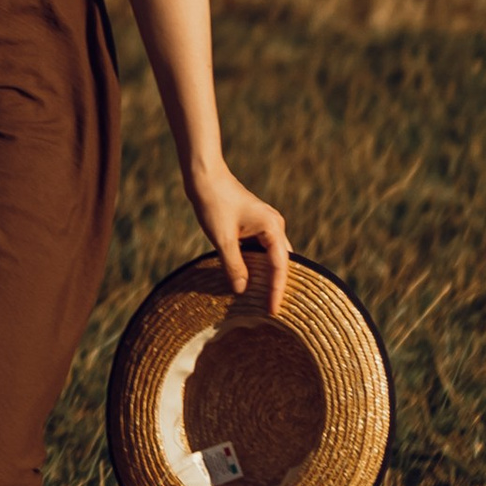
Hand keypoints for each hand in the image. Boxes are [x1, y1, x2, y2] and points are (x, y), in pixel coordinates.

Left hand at [187, 162, 290, 309]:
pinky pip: (260, 250)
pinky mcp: (254, 224)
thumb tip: (242, 291)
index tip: (274, 310)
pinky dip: (256, 264)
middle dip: (277, 285)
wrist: (204, 175)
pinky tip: (248, 278)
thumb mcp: (222, 239)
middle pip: (281, 262)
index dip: (277, 290)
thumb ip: (234, 265)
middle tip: (272, 310)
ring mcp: (265, 224)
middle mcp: (274, 226)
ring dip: (266, 275)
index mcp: (272, 228)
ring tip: (262, 299)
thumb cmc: (213, 203)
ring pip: (271, 256)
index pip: (280, 266)